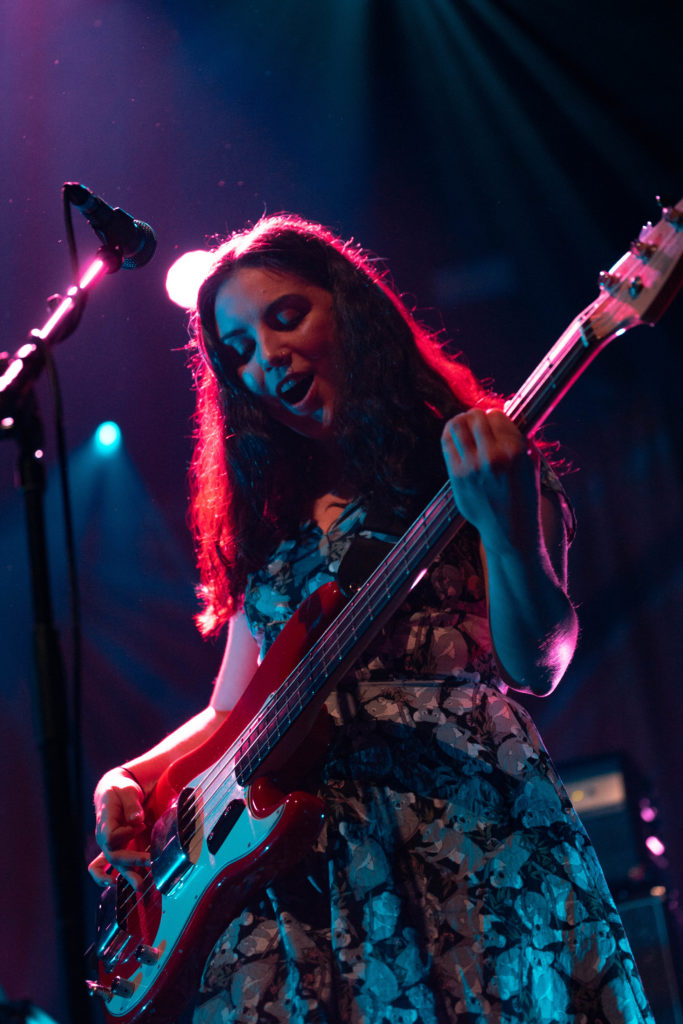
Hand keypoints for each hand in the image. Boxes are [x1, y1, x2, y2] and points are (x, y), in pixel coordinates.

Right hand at [88, 768, 150, 890]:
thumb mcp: (127, 790)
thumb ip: (132, 805)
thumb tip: (136, 820)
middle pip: (114, 854)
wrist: (112, 791)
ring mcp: (107, 845)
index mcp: (105, 822)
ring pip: (111, 865)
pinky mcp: (114, 848)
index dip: (126, 834)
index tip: (140, 825)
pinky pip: (104, 867)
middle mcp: (104, 837)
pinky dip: (106, 877)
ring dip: (126, 875)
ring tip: (140, 886)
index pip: (112, 836)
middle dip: (132, 860)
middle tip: (151, 862)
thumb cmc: (120, 789)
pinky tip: (116, 885)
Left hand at [441, 409, 539, 553]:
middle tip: (477, 421)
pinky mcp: (456, 477)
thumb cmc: (523, 496)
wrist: (509, 530)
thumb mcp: (532, 465)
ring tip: (463, 424)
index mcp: (516, 451)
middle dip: (476, 415)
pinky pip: (446, 444)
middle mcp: (493, 457)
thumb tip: (507, 412)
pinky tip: (454, 437)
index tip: (493, 421)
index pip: (497, 415)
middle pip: (475, 416)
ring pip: (456, 425)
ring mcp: (472, 467)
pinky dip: (450, 435)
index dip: (494, 416)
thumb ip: (521, 439)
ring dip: (460, 421)